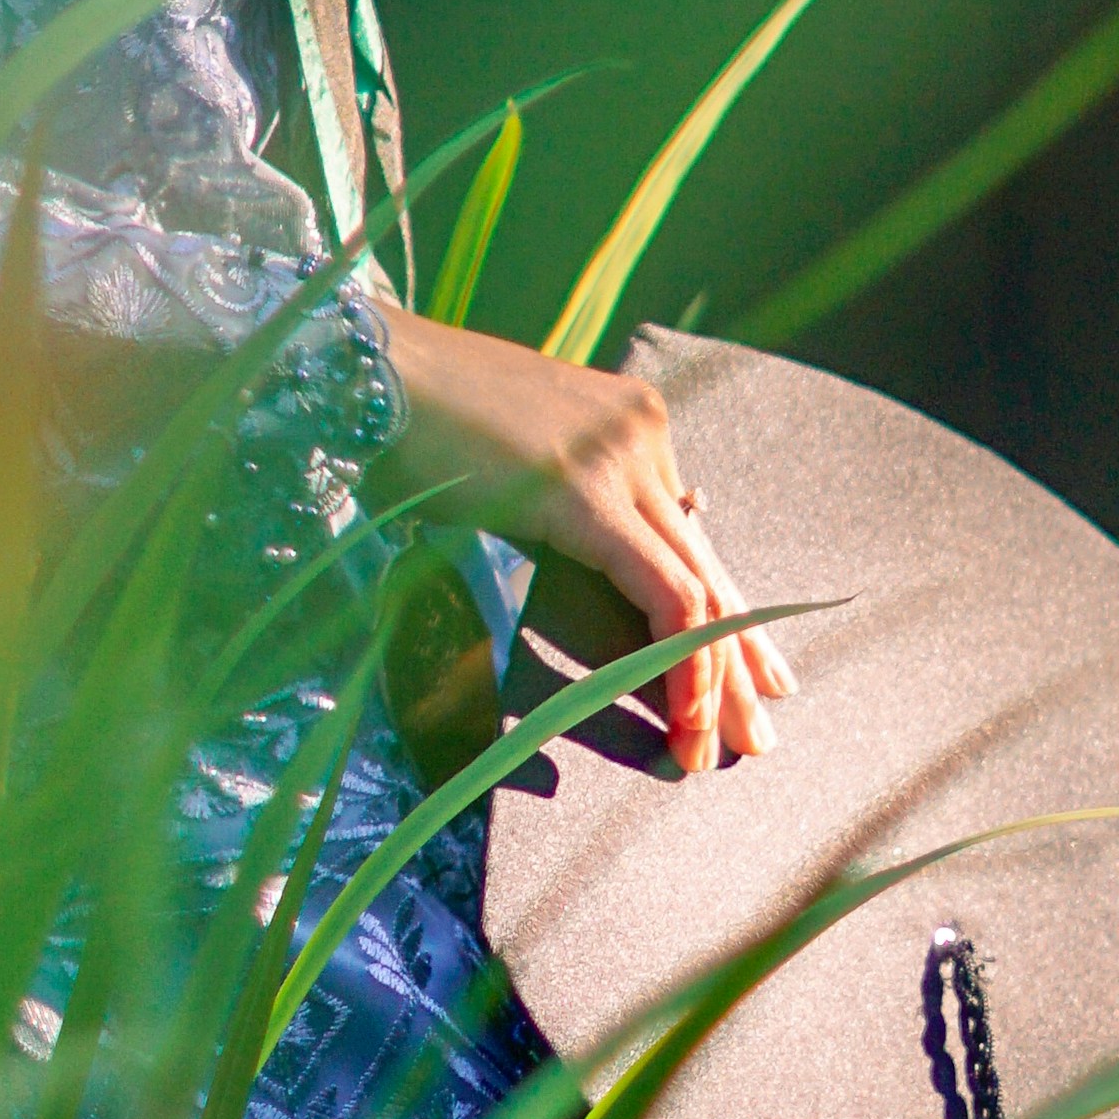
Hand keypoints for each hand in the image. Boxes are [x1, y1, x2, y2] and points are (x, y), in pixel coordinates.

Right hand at [372, 305, 795, 777]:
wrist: (361, 372)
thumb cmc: (412, 426)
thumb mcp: (514, 476)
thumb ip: (571, 516)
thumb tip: (623, 584)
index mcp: (627, 426)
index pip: (692, 538)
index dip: (728, 616)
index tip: (751, 678)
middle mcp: (641, 433)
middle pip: (709, 563)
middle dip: (738, 659)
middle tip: (757, 734)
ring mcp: (621, 455)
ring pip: (699, 584)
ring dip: (713, 677)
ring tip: (715, 745)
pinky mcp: (586, 490)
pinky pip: (662, 589)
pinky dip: (681, 656)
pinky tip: (685, 710)